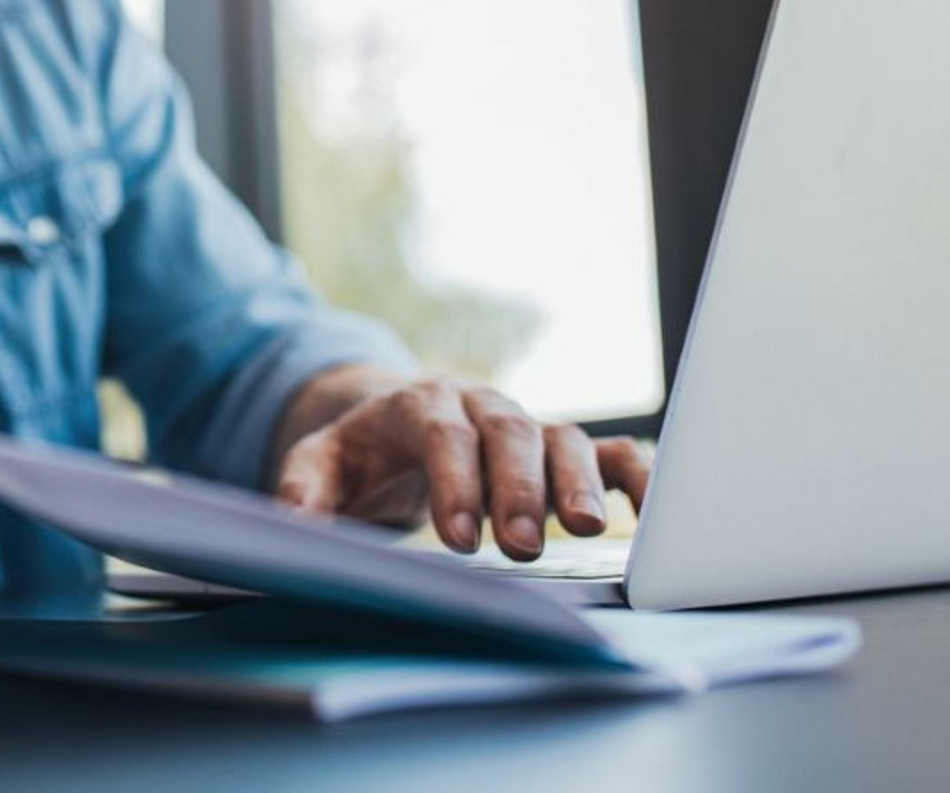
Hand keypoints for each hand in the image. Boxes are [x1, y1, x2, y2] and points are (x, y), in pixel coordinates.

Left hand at [272, 373, 651, 558]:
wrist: (399, 421)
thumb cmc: (364, 451)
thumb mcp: (321, 462)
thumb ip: (305, 486)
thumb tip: (294, 521)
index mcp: (420, 404)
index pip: (442, 434)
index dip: (453, 482)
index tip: (458, 539)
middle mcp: (481, 405)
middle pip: (508, 434)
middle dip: (516, 489)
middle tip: (521, 546)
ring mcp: (527, 424)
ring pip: (562, 440)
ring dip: (578, 482)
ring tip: (585, 529)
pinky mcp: (562, 448)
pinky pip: (612, 451)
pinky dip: (637, 474)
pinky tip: (655, 510)